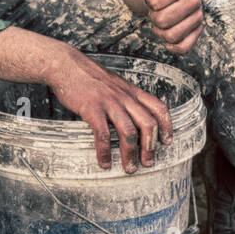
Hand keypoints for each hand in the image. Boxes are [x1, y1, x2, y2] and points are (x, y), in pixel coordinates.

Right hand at [43, 39, 172, 171]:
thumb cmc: (89, 77)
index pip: (159, 107)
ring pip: (128, 133)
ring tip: (129, 168)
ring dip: (131, 154)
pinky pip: (103, 135)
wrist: (67, 65)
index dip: (166, 126)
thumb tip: (131, 117)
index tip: (167, 141)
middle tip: (148, 163)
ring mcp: (109, 103)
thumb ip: (125, 98)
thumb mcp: (115, 83)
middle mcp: (125, 97)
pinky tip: (104, 163)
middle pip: (148, 124)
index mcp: (132, 91)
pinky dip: (105, 152)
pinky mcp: (92, 109)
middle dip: (150, 148)